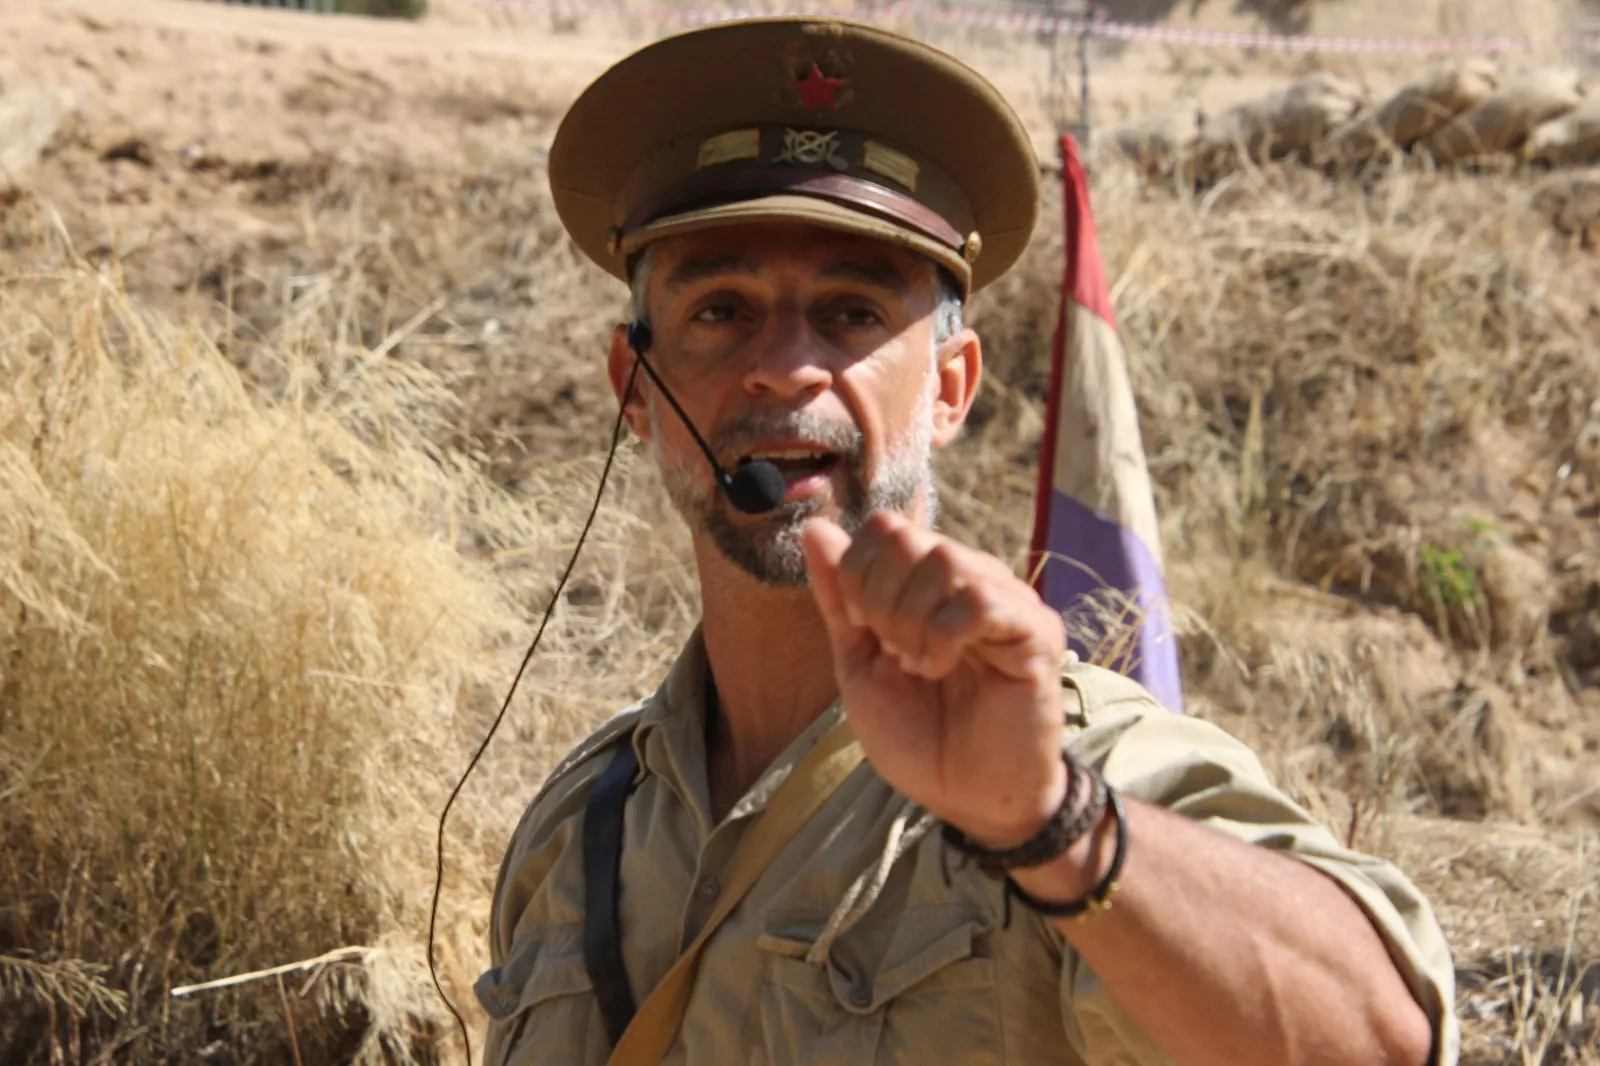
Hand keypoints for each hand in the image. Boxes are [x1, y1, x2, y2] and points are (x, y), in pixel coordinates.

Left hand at [801, 512, 1068, 846]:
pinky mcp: (1036, 632)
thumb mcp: (859, 663)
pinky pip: (980, 600)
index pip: (885, 527)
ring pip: (944, 561)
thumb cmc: (919, 735)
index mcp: (932, 581)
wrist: (967, 797)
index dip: (856, 574)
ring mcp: (1009, 601)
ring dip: (910, 620)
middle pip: (906, 538)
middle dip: (878, 599)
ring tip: (918, 666)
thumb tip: (815, 528)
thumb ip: (839, 598)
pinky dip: (942, 636)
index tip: (864, 631)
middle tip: (893, 653)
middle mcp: (974, 578)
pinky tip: (940, 669)